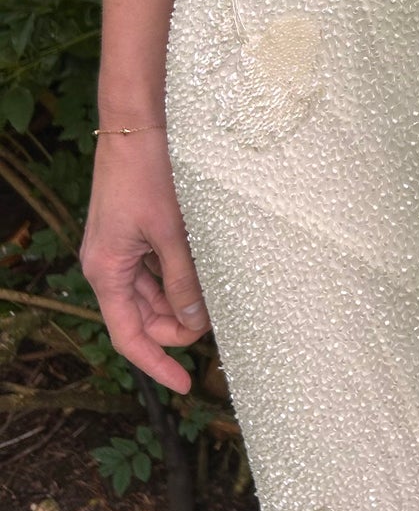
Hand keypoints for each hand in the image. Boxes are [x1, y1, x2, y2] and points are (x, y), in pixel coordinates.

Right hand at [81, 129, 209, 391]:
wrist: (137, 126)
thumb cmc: (147, 173)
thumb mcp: (172, 232)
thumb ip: (183, 280)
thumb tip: (195, 325)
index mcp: (107, 270)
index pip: (129, 335)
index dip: (157, 364)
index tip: (185, 384)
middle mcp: (108, 265)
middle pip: (143, 317)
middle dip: (177, 327)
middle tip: (219, 322)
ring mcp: (121, 249)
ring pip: (153, 294)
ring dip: (181, 301)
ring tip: (218, 295)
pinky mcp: (134, 233)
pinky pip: (156, 269)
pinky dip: (179, 276)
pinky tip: (206, 271)